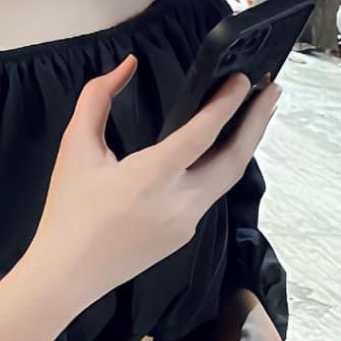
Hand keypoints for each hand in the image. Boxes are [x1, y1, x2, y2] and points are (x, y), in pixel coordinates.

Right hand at [0, 60, 279, 340]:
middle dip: (258, 122)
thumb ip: (98, 97)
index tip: (243, 79)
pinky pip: (210, 193)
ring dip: (246, 143)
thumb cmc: (68, 210)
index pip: (202, 135)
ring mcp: (186, 223)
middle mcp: (178, 203)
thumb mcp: (74, 146)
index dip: (227, 104)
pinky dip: (222, 165)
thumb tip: (127, 65)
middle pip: (234, 159)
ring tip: (257, 113)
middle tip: (273, 89)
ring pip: (227, 178)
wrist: (67, 275)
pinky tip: (223, 148)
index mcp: (149, 178)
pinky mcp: (185, 235)